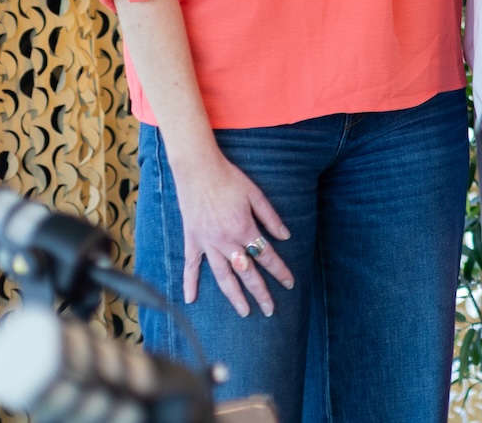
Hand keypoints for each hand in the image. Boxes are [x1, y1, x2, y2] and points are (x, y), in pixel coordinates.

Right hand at [171, 148, 293, 315]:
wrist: (198, 170)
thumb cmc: (229, 180)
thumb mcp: (256, 195)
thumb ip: (270, 218)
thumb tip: (285, 236)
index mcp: (244, 229)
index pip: (267, 256)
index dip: (280, 271)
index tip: (290, 283)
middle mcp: (226, 241)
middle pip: (247, 274)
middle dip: (260, 293)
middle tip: (270, 310)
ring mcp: (208, 243)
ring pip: (222, 277)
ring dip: (234, 296)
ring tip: (244, 312)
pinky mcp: (192, 241)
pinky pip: (191, 267)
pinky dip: (190, 283)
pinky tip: (191, 299)